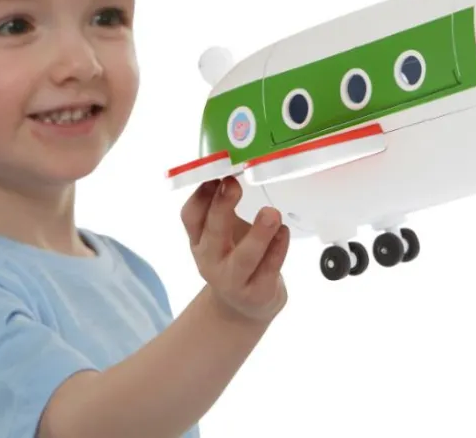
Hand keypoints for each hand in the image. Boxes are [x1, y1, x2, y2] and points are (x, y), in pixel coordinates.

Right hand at [181, 175, 289, 323]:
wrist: (245, 306)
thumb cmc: (233, 256)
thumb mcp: (221, 233)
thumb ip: (221, 206)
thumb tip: (229, 168)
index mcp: (199, 239)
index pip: (191, 216)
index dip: (201, 195)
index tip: (217, 173)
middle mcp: (210, 260)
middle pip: (212, 234)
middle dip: (221, 207)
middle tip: (232, 183)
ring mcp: (234, 280)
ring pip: (244, 258)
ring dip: (259, 234)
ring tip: (272, 213)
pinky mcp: (258, 293)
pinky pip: (270, 269)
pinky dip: (278, 248)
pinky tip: (284, 232)